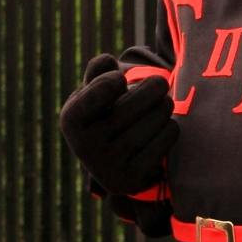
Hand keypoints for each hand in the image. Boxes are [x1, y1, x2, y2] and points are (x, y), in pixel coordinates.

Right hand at [59, 53, 177, 197]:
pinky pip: (164, 141)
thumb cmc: (103, 114)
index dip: (112, 82)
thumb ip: (98, 71)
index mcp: (71, 120)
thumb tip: (107, 61)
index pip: (97, 94)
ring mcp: (108, 166)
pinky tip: (164, 125)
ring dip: (165, 106)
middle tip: (160, 83)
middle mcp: (85, 146)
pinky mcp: (132, 180)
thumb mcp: (93, 92)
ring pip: (152, 122)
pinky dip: (169, 128)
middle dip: (153, 88)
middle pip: (132, 106)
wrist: (109, 162)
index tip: (120, 79)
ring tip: (164, 103)